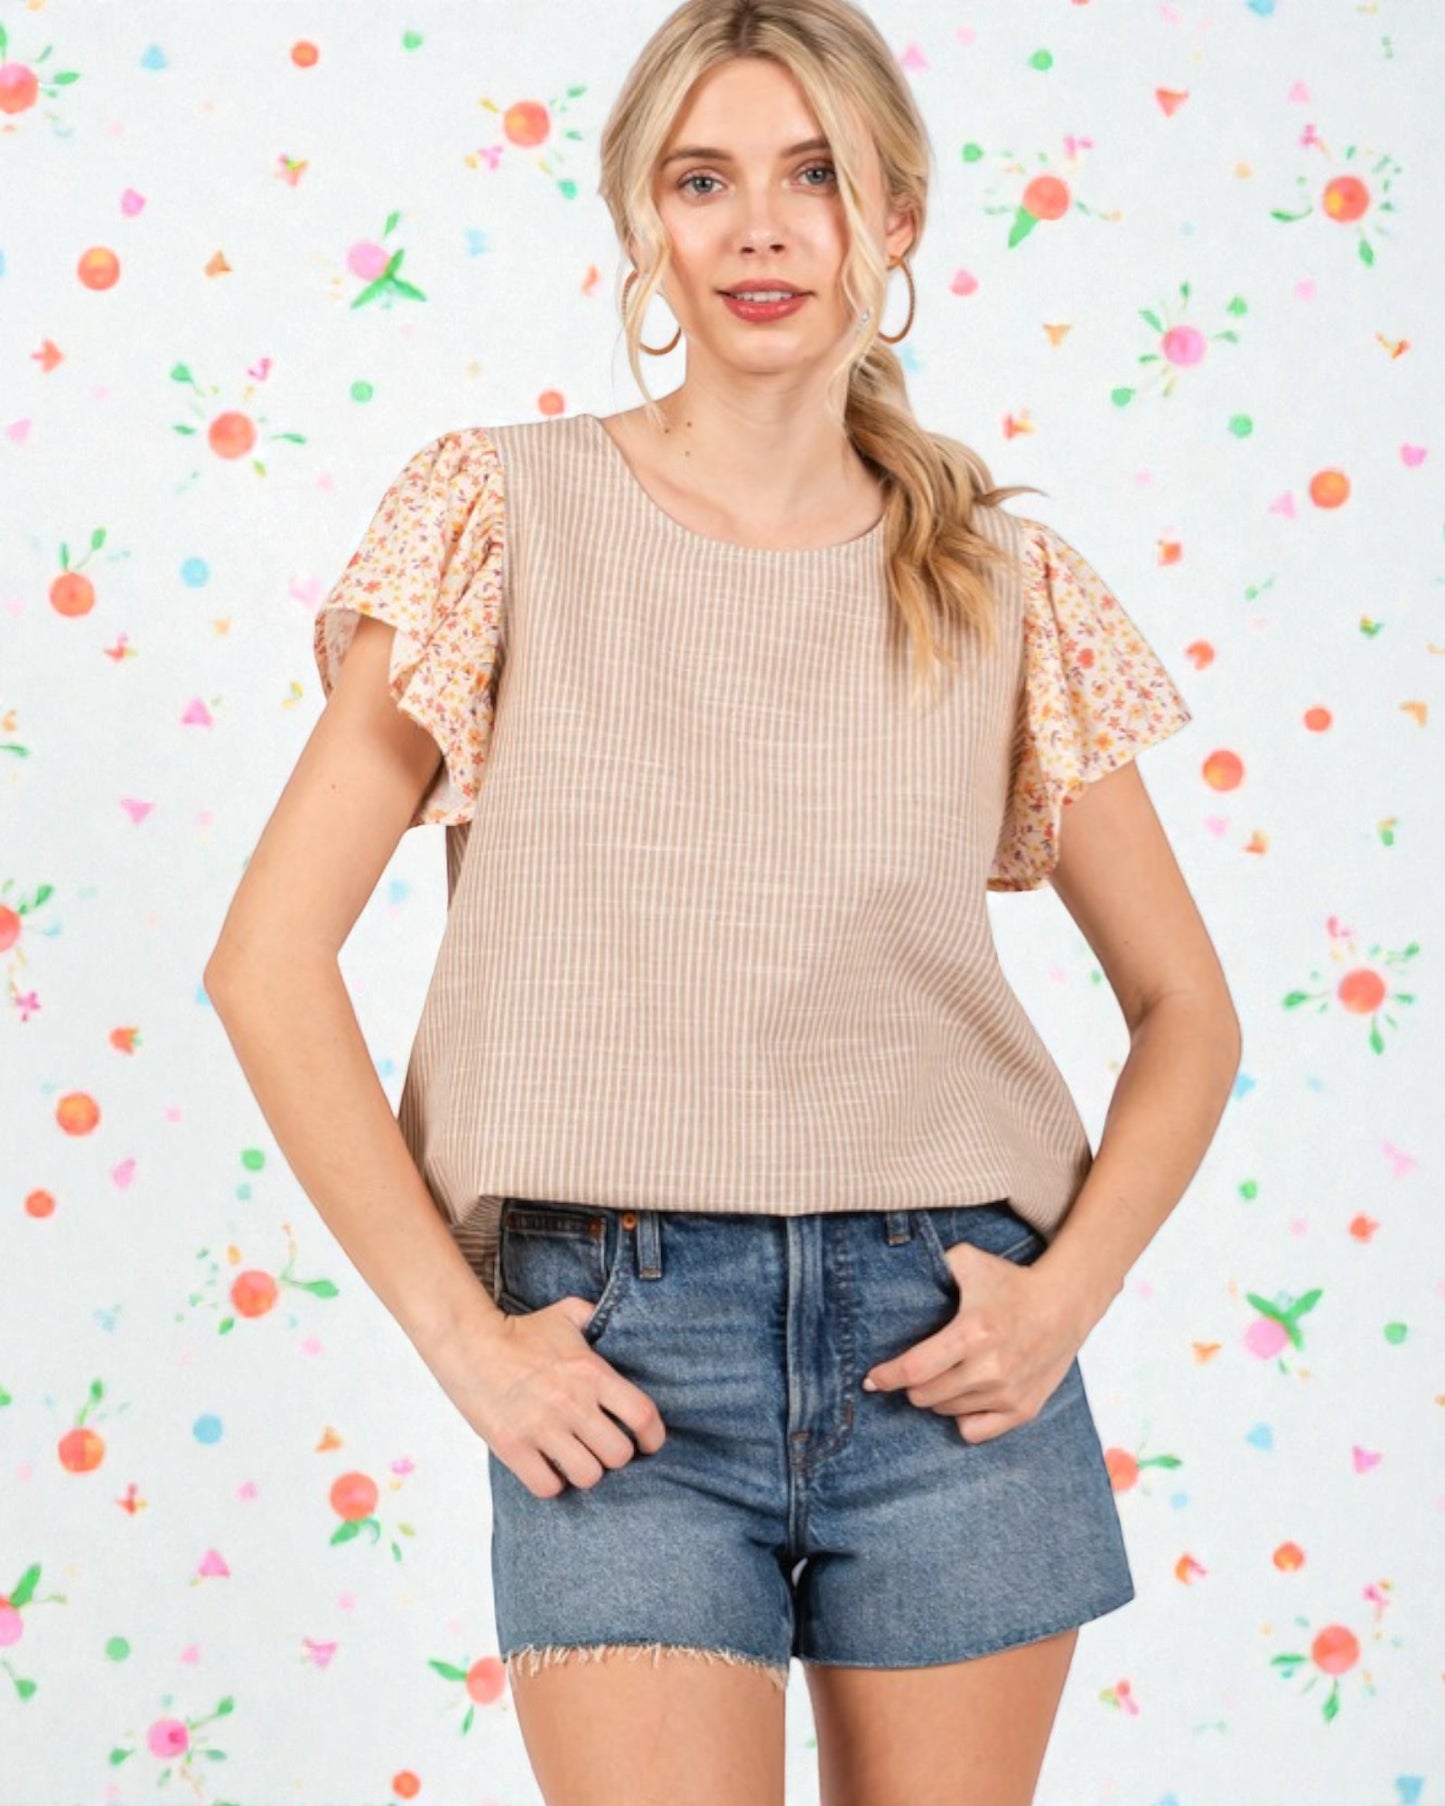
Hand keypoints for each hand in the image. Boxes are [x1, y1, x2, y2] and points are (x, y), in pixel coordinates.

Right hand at [423, 1296, 666, 1497]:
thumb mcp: (566, 1314)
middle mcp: (571, 1402)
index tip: (649, 1443)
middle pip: (618, 1455)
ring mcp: (541, 1427)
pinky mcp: (513, 1446)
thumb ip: (596, 1318)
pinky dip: (552, 1483)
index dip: (653, 1437)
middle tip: (603, 1447)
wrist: (469, 1343)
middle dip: (615, 1455)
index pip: (641, 1415)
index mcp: (591, 1372)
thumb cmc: (521, 1331)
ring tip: (576, 1459)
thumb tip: (618, 1322)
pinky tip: (548, 1467)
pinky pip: (548, 1486)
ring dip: (586, 1471)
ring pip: (588, 1475)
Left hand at [862, 1239, 1081, 1443]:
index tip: (871, 1379)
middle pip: (925, 1396)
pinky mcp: (1023, 1410)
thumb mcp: (969, 1261)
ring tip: (944, 1374)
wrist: (1065, 1304)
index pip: (915, 1369)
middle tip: (915, 1370)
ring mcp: (1008, 1393)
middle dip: (910, 1385)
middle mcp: (990, 1368)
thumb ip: (933, 1265)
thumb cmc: (1011, 1283)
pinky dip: (963, 1417)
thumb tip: (895, 1272)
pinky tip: (965, 1395)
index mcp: (973, 1331)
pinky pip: (974, 1431)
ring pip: (946, 1412)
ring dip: (936, 1397)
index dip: (886, 1377)